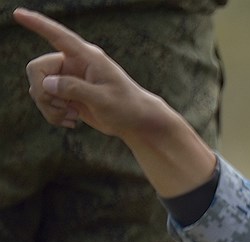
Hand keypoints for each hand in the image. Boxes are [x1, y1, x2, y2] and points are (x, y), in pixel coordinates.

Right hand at [14, 7, 216, 195]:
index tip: (18, 14)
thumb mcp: (104, 100)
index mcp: (86, 56)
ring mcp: (68, 78)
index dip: (37, 25)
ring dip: (49, 107)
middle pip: (37, 70)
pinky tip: (72, 121)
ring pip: (38, 88)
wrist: (136, 122)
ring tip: (72, 117)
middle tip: (63, 109)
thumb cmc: (127, 107)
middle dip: (43, 94)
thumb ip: (75, 89)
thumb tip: (47, 84)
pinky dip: (53, 113)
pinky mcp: (66, 93)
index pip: (58, 36)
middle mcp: (73, 63)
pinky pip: (45, 101)